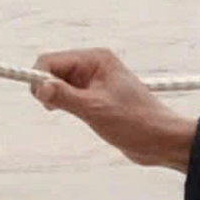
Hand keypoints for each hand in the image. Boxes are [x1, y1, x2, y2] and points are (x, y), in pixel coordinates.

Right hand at [32, 48, 197, 171]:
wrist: (160, 140)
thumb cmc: (135, 122)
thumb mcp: (96, 109)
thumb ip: (65, 96)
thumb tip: (39, 85)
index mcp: (96, 60)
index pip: (51, 60)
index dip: (40, 77)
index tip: (42, 99)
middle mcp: (93, 66)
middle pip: (52, 70)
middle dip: (45, 87)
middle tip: (53, 107)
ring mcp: (93, 82)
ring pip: (57, 83)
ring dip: (53, 96)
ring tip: (63, 111)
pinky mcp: (93, 97)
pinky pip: (66, 95)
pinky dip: (61, 103)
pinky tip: (68, 113)